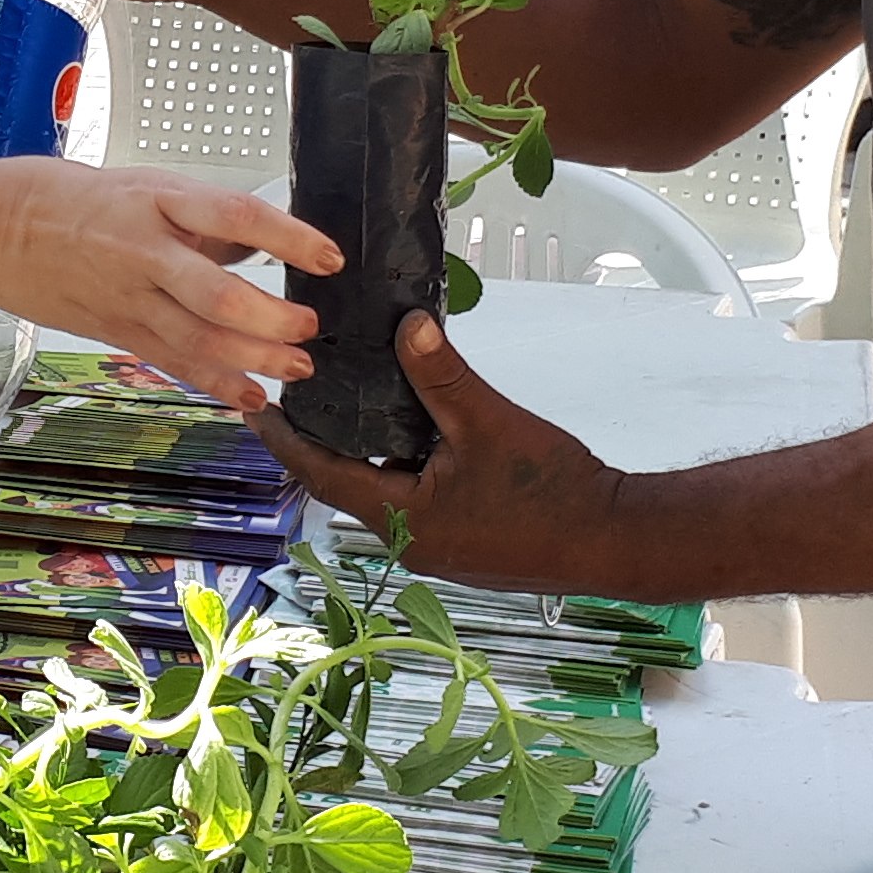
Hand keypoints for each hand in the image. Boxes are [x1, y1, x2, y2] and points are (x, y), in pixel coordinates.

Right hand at [0, 158, 336, 412]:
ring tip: (297, 368)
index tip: (328, 258)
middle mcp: (144, 252)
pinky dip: (215, 384)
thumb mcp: (144, 183)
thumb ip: (204, 218)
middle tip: (309, 328)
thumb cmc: (65, 197)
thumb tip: (263, 240)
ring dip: (255, 360)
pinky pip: (172, 362)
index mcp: (156, 200)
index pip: (235, 217)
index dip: (288, 239)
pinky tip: (251, 398)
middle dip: (272, 320)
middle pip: (220, 295)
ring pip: (200, 339)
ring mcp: (128, 298)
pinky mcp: (116, 331)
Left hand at [244, 312, 638, 590]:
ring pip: (383, 490)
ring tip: (351, 400)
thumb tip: (406, 326)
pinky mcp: (464, 542)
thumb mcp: (489, 421)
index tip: (256, 408)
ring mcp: (438, 546)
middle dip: (323, 441)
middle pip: (347, 484)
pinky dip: (402, 463)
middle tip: (301, 393)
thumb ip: (442, 374)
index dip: (286, 440)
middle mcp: (409, 542)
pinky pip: (414, 498)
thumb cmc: (554, 490)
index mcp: (402, 520)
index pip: (321, 475)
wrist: (616, 538)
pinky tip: (413, 429)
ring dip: (367, 451)